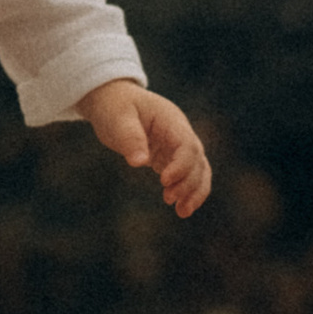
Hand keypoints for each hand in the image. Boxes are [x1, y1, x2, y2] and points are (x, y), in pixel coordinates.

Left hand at [81, 79, 210, 216]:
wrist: (113, 101)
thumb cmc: (115, 107)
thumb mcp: (118, 119)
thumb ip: (130, 138)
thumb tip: (139, 162)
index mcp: (171, 120)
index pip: (186, 144)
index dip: (181, 165)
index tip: (164, 181)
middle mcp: (180, 132)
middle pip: (197, 159)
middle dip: (188, 182)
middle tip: (168, 199)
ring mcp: (178, 145)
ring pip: (199, 169)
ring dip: (194, 191)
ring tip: (182, 212)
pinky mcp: (171, 156)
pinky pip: (188, 175)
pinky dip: (188, 191)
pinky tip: (182, 208)